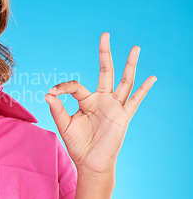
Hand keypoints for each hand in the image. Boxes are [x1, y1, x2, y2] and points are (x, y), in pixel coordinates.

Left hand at [44, 32, 156, 174]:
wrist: (90, 163)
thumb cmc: (78, 144)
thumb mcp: (64, 125)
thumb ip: (57, 109)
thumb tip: (47, 94)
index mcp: (86, 100)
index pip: (75, 85)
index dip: (63, 87)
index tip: (52, 93)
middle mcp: (102, 100)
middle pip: (105, 71)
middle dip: (105, 53)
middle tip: (105, 35)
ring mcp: (114, 106)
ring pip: (124, 81)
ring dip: (129, 65)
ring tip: (135, 48)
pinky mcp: (123, 116)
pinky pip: (135, 100)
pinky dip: (144, 89)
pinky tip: (151, 78)